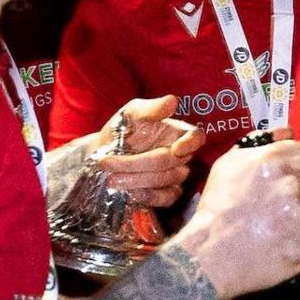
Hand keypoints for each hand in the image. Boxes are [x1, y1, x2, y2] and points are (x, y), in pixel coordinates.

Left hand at [85, 97, 202, 208]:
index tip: (176, 149)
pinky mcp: (168, 195)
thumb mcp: (131, 113)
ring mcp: (175, 176)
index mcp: (177, 132)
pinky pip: (166, 198)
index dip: (191, 144)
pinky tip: (129, 192)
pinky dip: (147, 196)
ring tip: (111, 178)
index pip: (197, 137)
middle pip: (171, 161)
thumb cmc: (120, 130)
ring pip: (166, 180)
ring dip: (137, 180)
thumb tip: (172, 101)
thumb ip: (151, 108)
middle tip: (108, 164)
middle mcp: (179, 155)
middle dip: (138, 163)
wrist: (102, 155)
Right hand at [173, 138, 299, 299]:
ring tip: (282, 224)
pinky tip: (289, 238)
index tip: (289, 178)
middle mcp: (291, 185)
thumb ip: (262, 142)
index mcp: (273, 161)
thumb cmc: (217, 209)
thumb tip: (289, 131)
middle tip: (280, 207)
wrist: (210, 256)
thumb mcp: (229, 164)